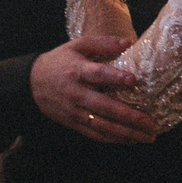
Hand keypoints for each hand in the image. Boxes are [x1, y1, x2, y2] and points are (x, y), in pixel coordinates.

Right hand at [30, 35, 155, 144]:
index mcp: (78, 71)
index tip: (134, 80)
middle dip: (129, 116)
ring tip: (148, 136)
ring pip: (102, 126)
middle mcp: (77, 94)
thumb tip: (128, 42)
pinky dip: (114, 139)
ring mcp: (75, 111)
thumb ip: (102, 43)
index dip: (115, 77)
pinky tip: (131, 140)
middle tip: (150, 121)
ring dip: (126, 133)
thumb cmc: (59, 62)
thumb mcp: (77, 46)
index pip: (98, 74)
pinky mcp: (74, 123)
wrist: (31, 83)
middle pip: (104, 107)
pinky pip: (95, 134)